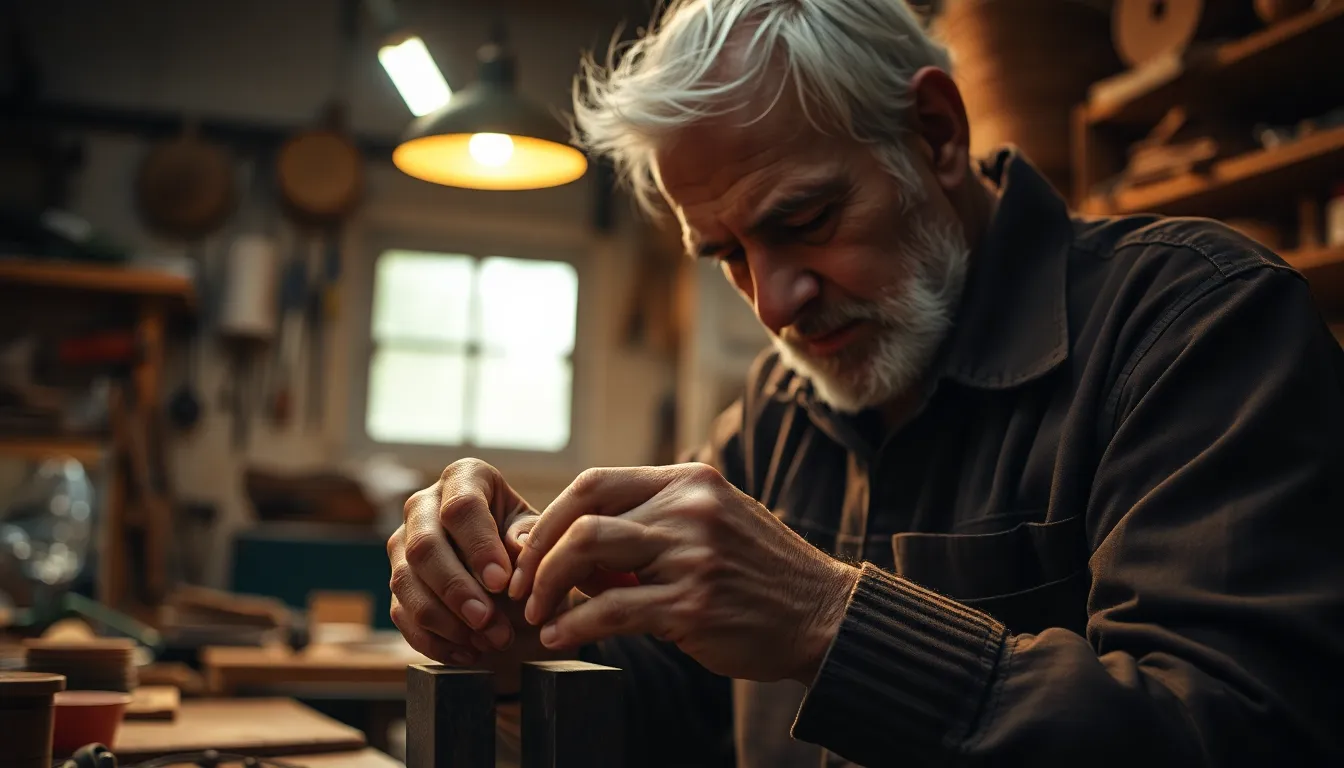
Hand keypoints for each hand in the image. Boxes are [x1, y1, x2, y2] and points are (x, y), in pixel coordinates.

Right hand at [387, 459, 537, 665]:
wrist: (516, 576)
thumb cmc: (530, 546)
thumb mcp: (540, 537)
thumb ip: (530, 539)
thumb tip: (516, 549)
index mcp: (464, 478)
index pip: (462, 507)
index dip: (479, 546)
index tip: (501, 582)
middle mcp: (424, 505)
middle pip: (424, 546)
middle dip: (456, 589)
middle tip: (488, 621)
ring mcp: (403, 544)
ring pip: (405, 582)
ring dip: (446, 620)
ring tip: (489, 641)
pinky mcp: (398, 583)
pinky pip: (401, 615)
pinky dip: (434, 641)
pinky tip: (469, 653)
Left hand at [511, 463, 860, 683]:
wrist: (823, 614)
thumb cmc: (756, 575)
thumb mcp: (709, 528)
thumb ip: (648, 526)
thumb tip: (566, 545)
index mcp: (689, 481)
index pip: (595, 483)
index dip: (550, 517)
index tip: (527, 551)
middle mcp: (690, 508)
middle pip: (583, 516)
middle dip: (537, 555)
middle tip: (520, 588)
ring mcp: (692, 554)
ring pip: (588, 554)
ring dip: (548, 587)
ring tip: (536, 615)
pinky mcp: (693, 603)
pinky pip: (612, 610)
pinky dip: (575, 625)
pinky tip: (562, 638)